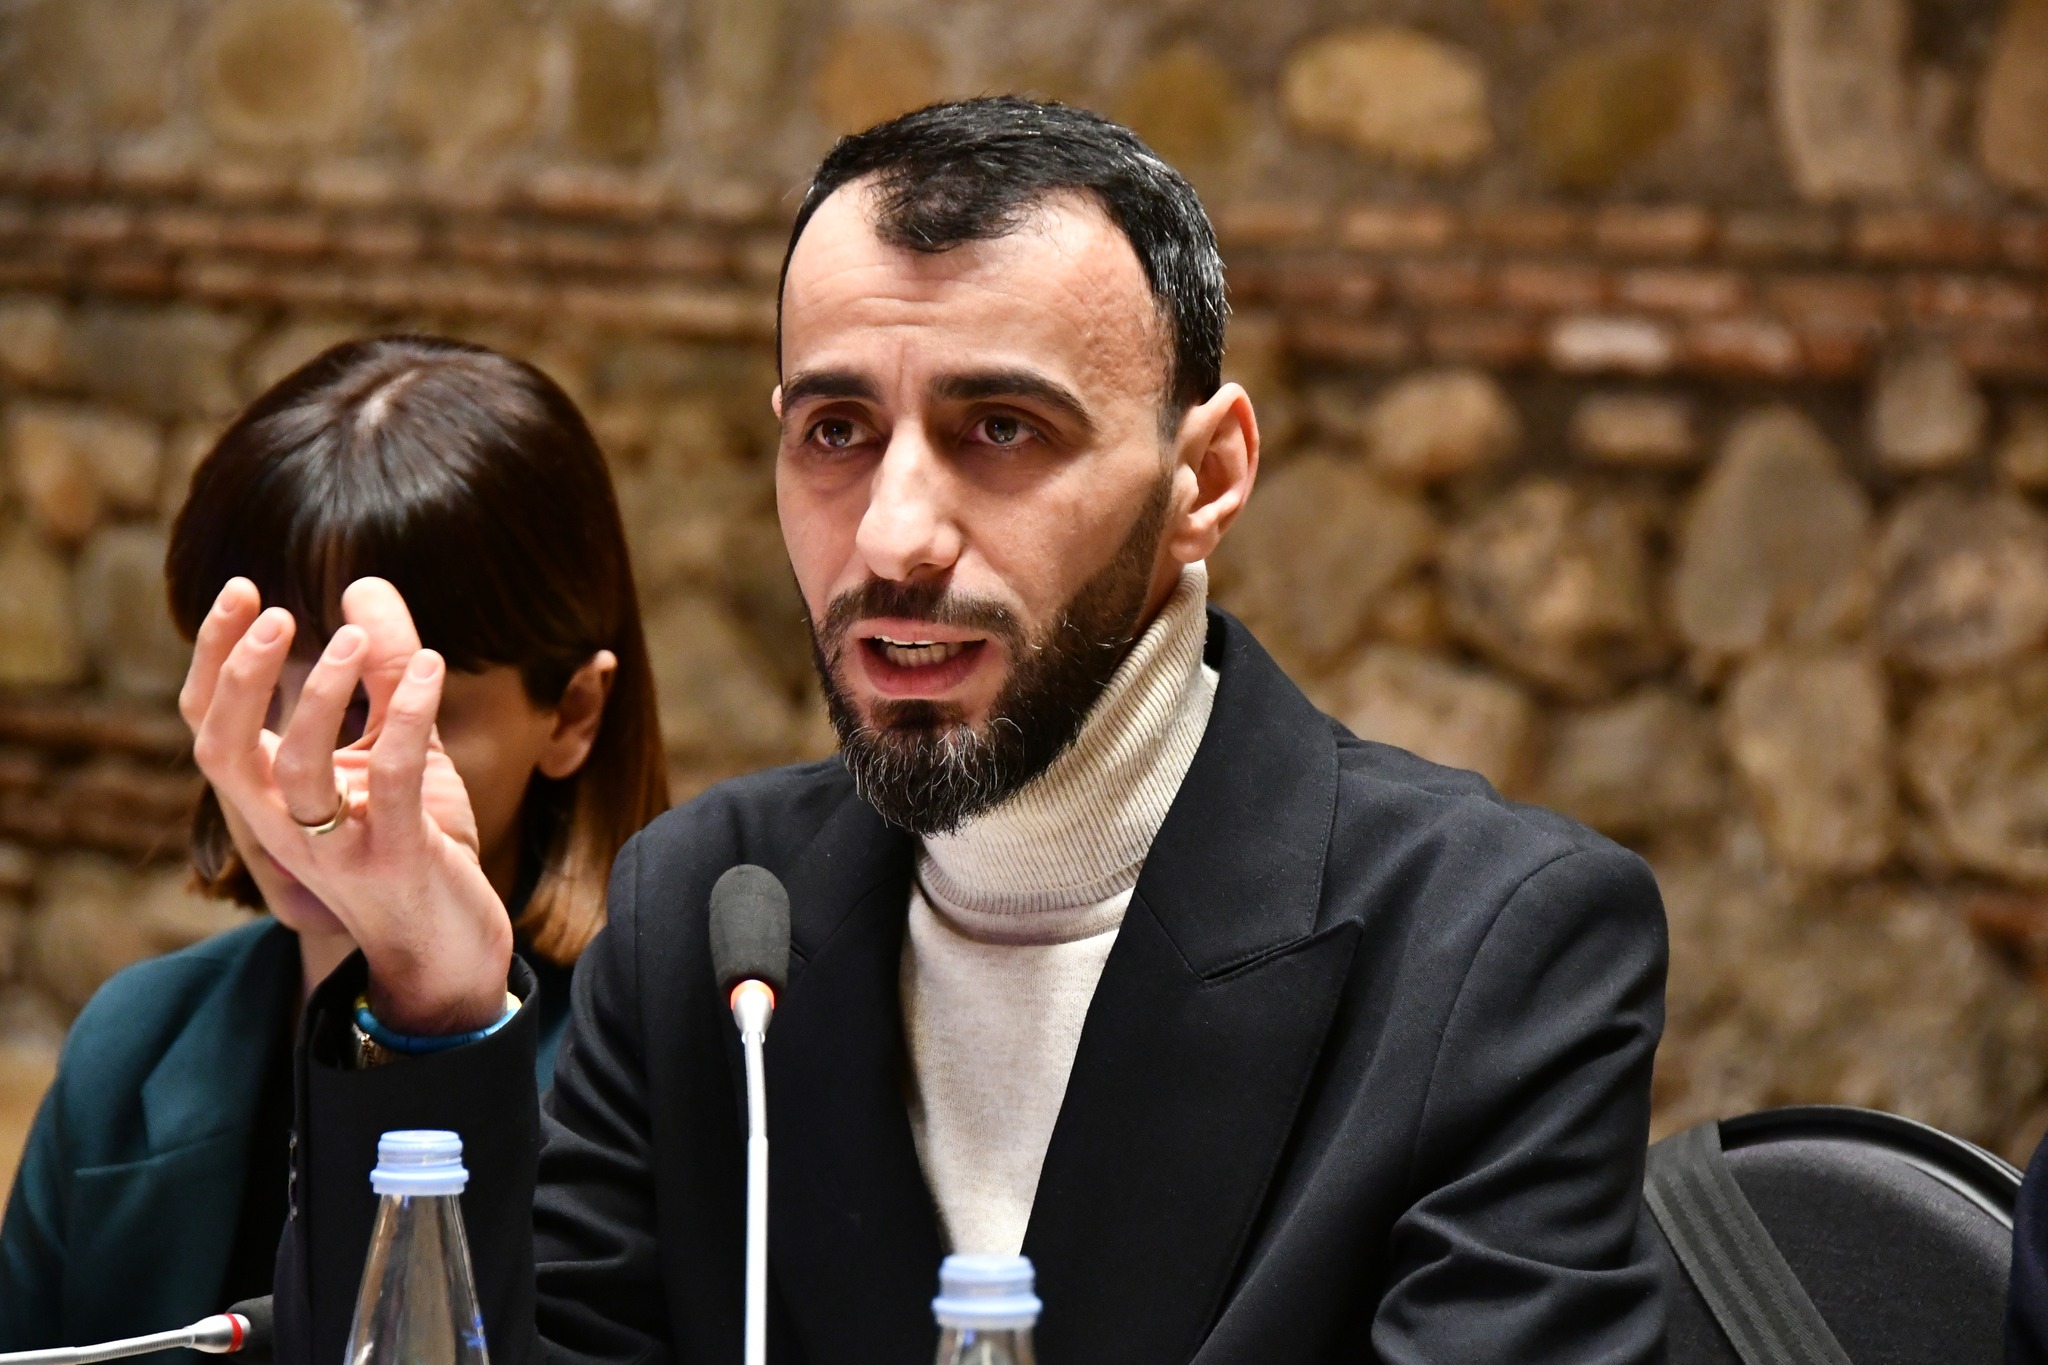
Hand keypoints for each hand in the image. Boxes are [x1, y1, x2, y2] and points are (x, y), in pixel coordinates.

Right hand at [180, 577, 513, 1033]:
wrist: (451, 945)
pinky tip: (431, 669)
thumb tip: (362, 586)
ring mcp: (337, 847)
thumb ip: (382, 672)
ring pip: (298, 770)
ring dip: (319, 697)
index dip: (212, 657)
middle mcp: (285, 824)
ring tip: (355, 638)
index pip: (209, 724)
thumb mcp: (397, 746)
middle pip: (222, 749)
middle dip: (238, 677)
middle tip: (274, 611)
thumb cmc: (414, 842)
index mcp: (269, 795)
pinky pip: (394, 782)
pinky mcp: (397, 859)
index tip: (241, 589)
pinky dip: (411, 720)